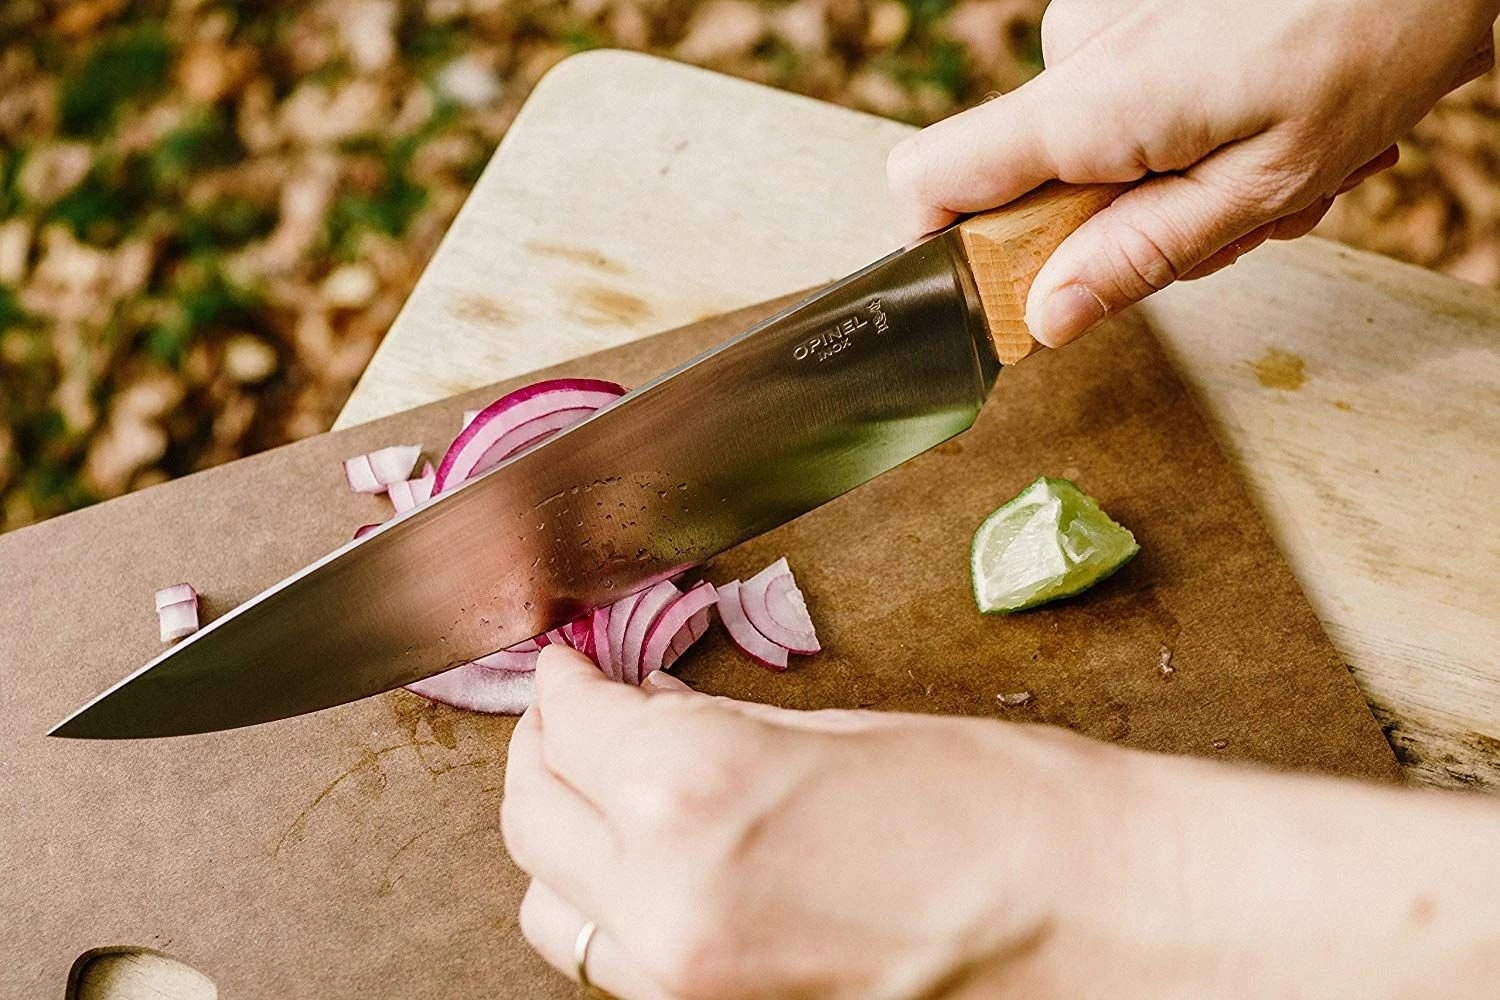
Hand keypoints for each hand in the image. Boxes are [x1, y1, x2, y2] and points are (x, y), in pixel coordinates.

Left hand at [502, 648, 1499, 997]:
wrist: (1083, 909)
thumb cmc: (992, 806)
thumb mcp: (827, 728)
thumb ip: (704, 728)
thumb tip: (638, 710)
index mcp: (693, 791)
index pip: (565, 721)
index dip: (563, 680)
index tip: (574, 665)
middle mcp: (665, 899)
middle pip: (531, 816)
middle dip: (545, 749)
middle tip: (576, 712)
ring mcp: (680, 980)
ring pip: (552, 904)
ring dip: (565, 834)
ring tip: (607, 785)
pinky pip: (614, 958)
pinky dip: (612, 903)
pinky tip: (653, 854)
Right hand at [887, 0, 1499, 346]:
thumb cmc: (1378, 29)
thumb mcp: (1266, 182)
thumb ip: (1143, 253)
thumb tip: (1048, 316)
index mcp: (1093, 102)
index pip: (930, 182)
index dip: (949, 254)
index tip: (1018, 293)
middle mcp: (1074, 50)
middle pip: (1037, 185)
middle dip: (1132, 222)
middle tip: (1238, 215)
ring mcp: (1099, 19)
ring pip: (1097, 149)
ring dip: (1181, 177)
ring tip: (1280, 155)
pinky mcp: (1128, 6)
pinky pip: (1126, 98)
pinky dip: (1191, 125)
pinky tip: (1267, 109)